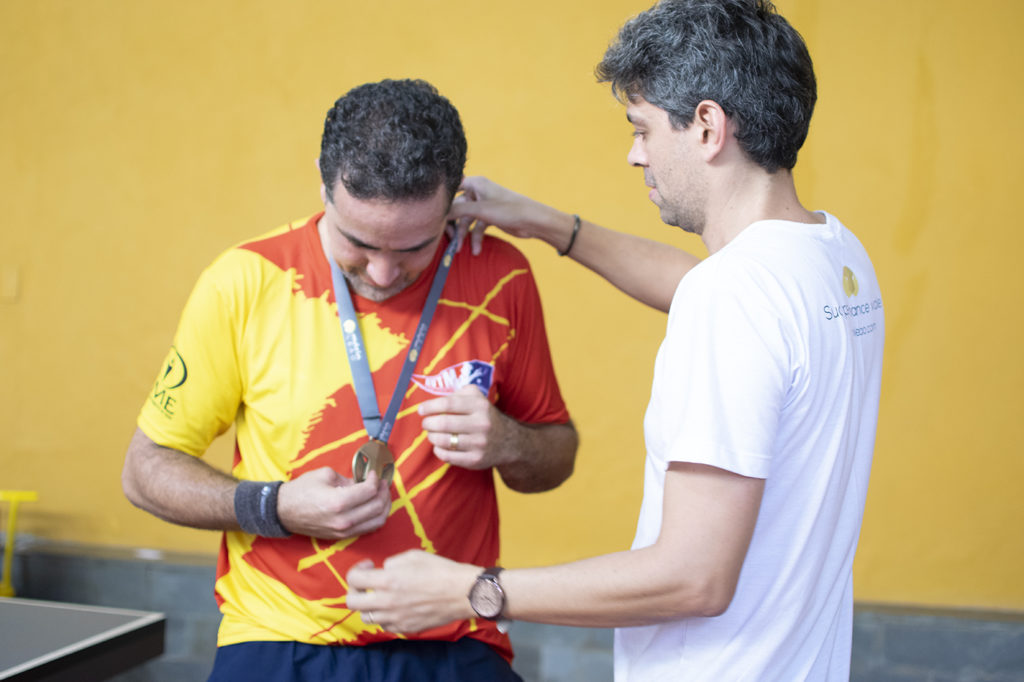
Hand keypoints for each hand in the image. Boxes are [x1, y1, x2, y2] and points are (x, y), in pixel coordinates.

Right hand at [276, 467, 390, 539]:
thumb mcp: (325, 475)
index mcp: (338, 502)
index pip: (369, 491)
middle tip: (382, 482)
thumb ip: (348, 479)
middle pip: (377, 507)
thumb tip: (364, 482)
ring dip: (384, 506)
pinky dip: (376, 517)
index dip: (375, 479)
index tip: (373, 473)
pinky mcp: (342, 537)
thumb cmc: (301, 491)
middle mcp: (343, 520)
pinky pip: (368, 528)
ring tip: (381, 494)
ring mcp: (343, 531)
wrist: (283, 512)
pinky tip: (374, 506)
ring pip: (377, 521)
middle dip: (384, 492)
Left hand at [346, 550, 477, 632]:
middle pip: (352, 602)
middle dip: (355, 590)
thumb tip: (382, 571)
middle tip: (367, 584)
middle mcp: (387, 602)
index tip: (368, 566)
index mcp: (387, 580)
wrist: (461, 592)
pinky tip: (396, 606)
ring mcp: (395, 619)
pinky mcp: (405, 628)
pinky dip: (385, 616)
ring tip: (382, 596)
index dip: (356, 570)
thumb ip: (391, 563)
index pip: (353, 579)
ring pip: (366, 617)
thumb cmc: (440, 570)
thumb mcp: (412, 556)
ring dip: (369, 605)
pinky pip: (385, 625)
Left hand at [418, 386, 510, 469]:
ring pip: (444, 441)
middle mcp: (481, 424)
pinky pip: (448, 456)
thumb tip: (434, 401)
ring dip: (432, 437)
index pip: (448, 404)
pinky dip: (438, 451)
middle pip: (444, 423)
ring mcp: (479, 443)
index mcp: (480, 406)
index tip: (421, 410)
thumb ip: (458, 394)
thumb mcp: (478, 397)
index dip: (430, 406)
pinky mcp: (476, 459)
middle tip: (426, 423)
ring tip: (432, 434)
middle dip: (428, 423)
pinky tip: (439, 446)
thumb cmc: (485, 416)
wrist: (508, 441)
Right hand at [448, 176, 570, 255]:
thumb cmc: (510, 210)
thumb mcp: (481, 210)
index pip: (451, 188)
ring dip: (464, 236)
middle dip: (453, 225)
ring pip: (466, 221)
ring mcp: (484, 206)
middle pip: (457, 208)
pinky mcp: (490, 218)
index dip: (442, 201)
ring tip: (460, 250)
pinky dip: (475, 239)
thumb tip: (438, 212)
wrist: (534, 222)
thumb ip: (458, 210)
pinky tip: (476, 251)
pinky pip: (477, 228)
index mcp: (476, 183)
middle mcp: (478, 192)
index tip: (433, 214)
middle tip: (448, 239)